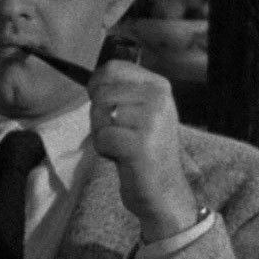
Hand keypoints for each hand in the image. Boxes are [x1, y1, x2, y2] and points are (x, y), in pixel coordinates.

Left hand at [89, 60, 198, 240]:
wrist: (165, 190)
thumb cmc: (146, 151)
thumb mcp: (142, 112)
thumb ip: (122, 92)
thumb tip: (93, 80)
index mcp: (158, 86)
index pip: (112, 68)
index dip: (97, 86)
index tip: (106, 107)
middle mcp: (158, 99)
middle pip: (101, 93)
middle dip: (99, 117)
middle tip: (119, 134)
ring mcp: (152, 121)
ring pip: (99, 114)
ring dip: (102, 134)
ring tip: (123, 145)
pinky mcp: (141, 145)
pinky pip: (102, 138)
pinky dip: (105, 151)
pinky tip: (123, 158)